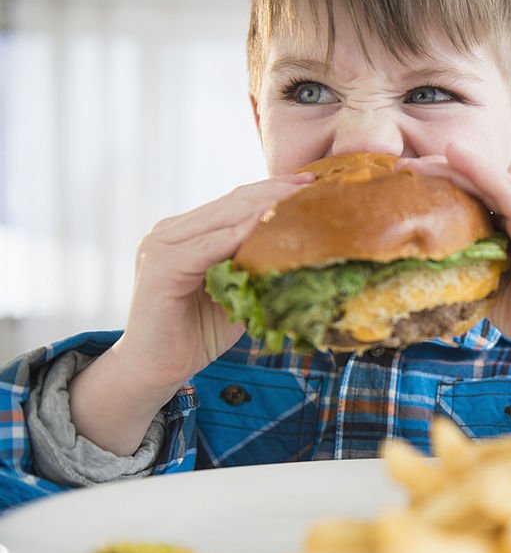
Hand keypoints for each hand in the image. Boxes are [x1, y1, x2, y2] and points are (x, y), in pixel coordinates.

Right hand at [117, 172, 314, 390]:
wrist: (155, 369)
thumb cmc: (198, 333)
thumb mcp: (236, 292)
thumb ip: (256, 266)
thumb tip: (302, 252)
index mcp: (186, 233)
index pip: (235, 202)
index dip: (273, 190)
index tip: (311, 183)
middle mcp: (169, 232)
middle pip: (232, 202)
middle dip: (275, 191)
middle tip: (313, 184)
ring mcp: (161, 245)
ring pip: (223, 217)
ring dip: (264, 207)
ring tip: (300, 200)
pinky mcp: (160, 266)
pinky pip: (209, 246)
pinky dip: (240, 236)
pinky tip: (267, 227)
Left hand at [398, 145, 510, 379]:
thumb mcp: (493, 279)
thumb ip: (471, 259)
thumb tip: (424, 257)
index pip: (482, 192)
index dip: (446, 183)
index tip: (406, 182)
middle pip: (482, 181)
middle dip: (440, 171)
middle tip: (398, 169)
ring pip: (488, 180)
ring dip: (448, 168)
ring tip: (411, 165)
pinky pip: (502, 188)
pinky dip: (476, 169)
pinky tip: (451, 154)